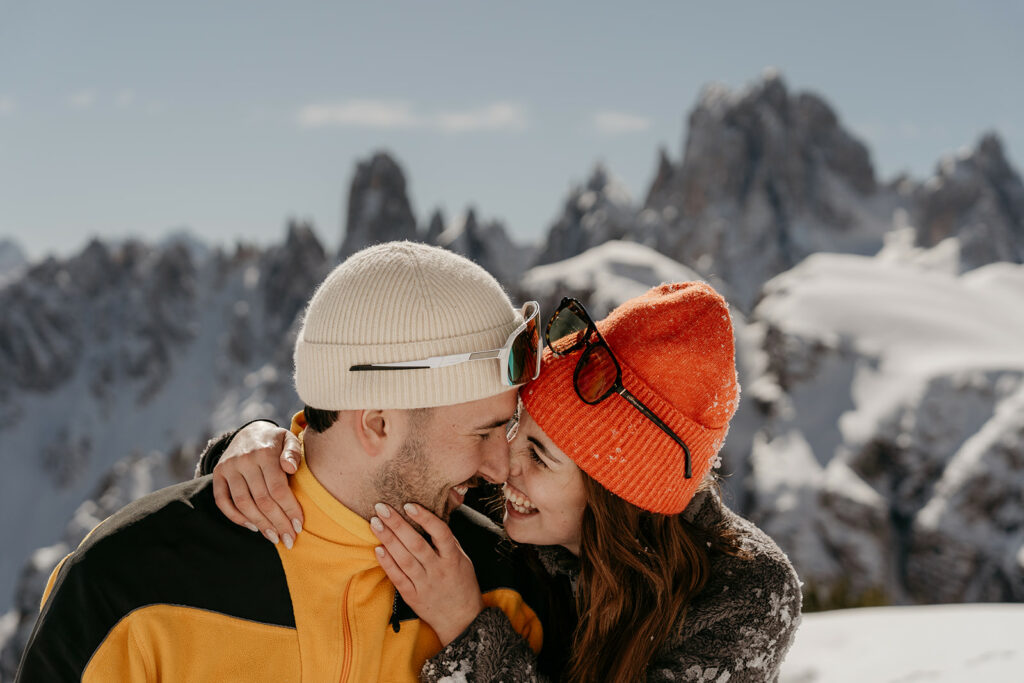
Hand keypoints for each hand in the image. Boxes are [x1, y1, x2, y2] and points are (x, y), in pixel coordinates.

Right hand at [212, 421, 304, 547]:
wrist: (250, 431)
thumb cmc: (276, 442)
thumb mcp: (290, 440)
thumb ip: (294, 452)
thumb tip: (290, 468)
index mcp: (265, 452)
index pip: (278, 488)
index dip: (289, 509)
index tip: (299, 526)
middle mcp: (244, 460)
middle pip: (262, 500)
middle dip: (277, 523)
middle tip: (289, 539)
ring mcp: (228, 467)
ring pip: (243, 504)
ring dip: (260, 524)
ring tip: (274, 537)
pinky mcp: (218, 474)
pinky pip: (223, 501)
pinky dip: (236, 517)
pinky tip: (253, 527)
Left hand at [370, 503, 484, 645]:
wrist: (462, 620)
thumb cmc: (463, 585)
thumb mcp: (463, 560)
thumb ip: (448, 542)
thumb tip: (430, 518)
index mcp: (453, 559)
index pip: (441, 533)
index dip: (425, 518)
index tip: (409, 505)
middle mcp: (439, 570)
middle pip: (416, 544)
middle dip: (397, 524)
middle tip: (381, 507)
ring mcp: (425, 584)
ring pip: (404, 559)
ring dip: (388, 539)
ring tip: (375, 523)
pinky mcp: (413, 596)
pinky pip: (398, 578)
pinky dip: (387, 563)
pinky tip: (377, 549)